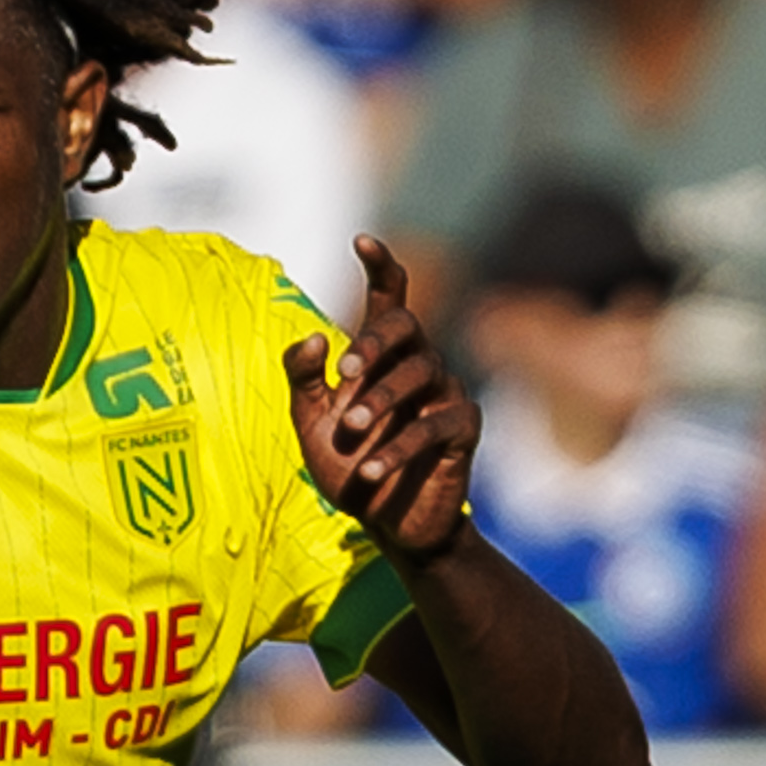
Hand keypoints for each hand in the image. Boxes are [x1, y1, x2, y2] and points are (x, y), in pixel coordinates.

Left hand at [286, 235, 477, 562]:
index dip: (379, 267)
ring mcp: (444, 394)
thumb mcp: (311, 423)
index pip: (388, 299)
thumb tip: (313, 337)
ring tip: (351, 430)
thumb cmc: (349, 467)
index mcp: (383, 357)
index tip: (362, 241)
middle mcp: (418, 365)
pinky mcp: (462, 431)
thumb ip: (304, 379)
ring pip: (422, 373)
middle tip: (345, 372)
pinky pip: (435, 427)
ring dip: (382, 400)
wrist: (386, 525)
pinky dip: (398, 448)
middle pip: (406, 327)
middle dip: (374, 342)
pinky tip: (370, 470)